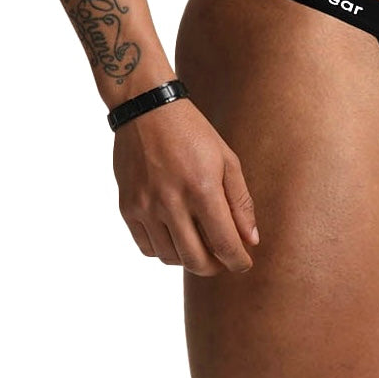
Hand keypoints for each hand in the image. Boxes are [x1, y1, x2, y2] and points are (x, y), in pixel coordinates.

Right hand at [113, 98, 259, 276]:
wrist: (147, 110)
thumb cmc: (193, 132)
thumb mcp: (226, 160)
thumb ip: (240, 202)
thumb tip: (251, 240)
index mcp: (202, 188)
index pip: (224, 244)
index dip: (238, 261)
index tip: (244, 264)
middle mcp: (171, 201)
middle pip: (196, 260)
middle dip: (215, 267)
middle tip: (223, 260)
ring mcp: (145, 206)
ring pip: (170, 258)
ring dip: (189, 259)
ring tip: (199, 245)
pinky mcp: (127, 207)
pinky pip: (147, 247)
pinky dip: (164, 251)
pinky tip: (176, 237)